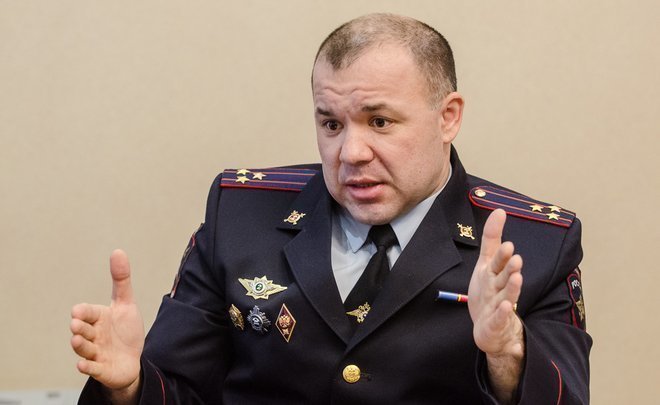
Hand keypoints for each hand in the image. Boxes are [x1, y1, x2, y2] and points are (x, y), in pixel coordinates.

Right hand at [70, 249, 143, 396]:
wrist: (133, 359)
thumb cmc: (126, 330)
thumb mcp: (126, 304)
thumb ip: (121, 280)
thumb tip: (118, 251)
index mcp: (98, 318)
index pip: (87, 313)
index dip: (83, 312)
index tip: (78, 311)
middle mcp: (93, 335)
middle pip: (83, 330)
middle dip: (79, 328)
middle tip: (76, 324)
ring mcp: (96, 353)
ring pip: (84, 349)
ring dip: (80, 345)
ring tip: (76, 340)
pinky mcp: (101, 369)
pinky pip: (92, 368)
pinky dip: (86, 366)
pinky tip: (82, 364)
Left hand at [468, 209, 523, 402]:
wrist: (492, 330)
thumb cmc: (489, 293)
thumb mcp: (486, 264)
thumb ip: (491, 239)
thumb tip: (500, 210)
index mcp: (496, 274)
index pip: (498, 262)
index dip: (502, 254)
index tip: (508, 244)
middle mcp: (499, 289)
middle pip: (504, 277)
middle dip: (510, 268)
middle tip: (516, 258)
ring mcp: (499, 306)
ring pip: (506, 296)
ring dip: (512, 287)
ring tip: (517, 278)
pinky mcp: (495, 323)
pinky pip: (499, 318)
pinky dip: (503, 313)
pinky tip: (507, 307)